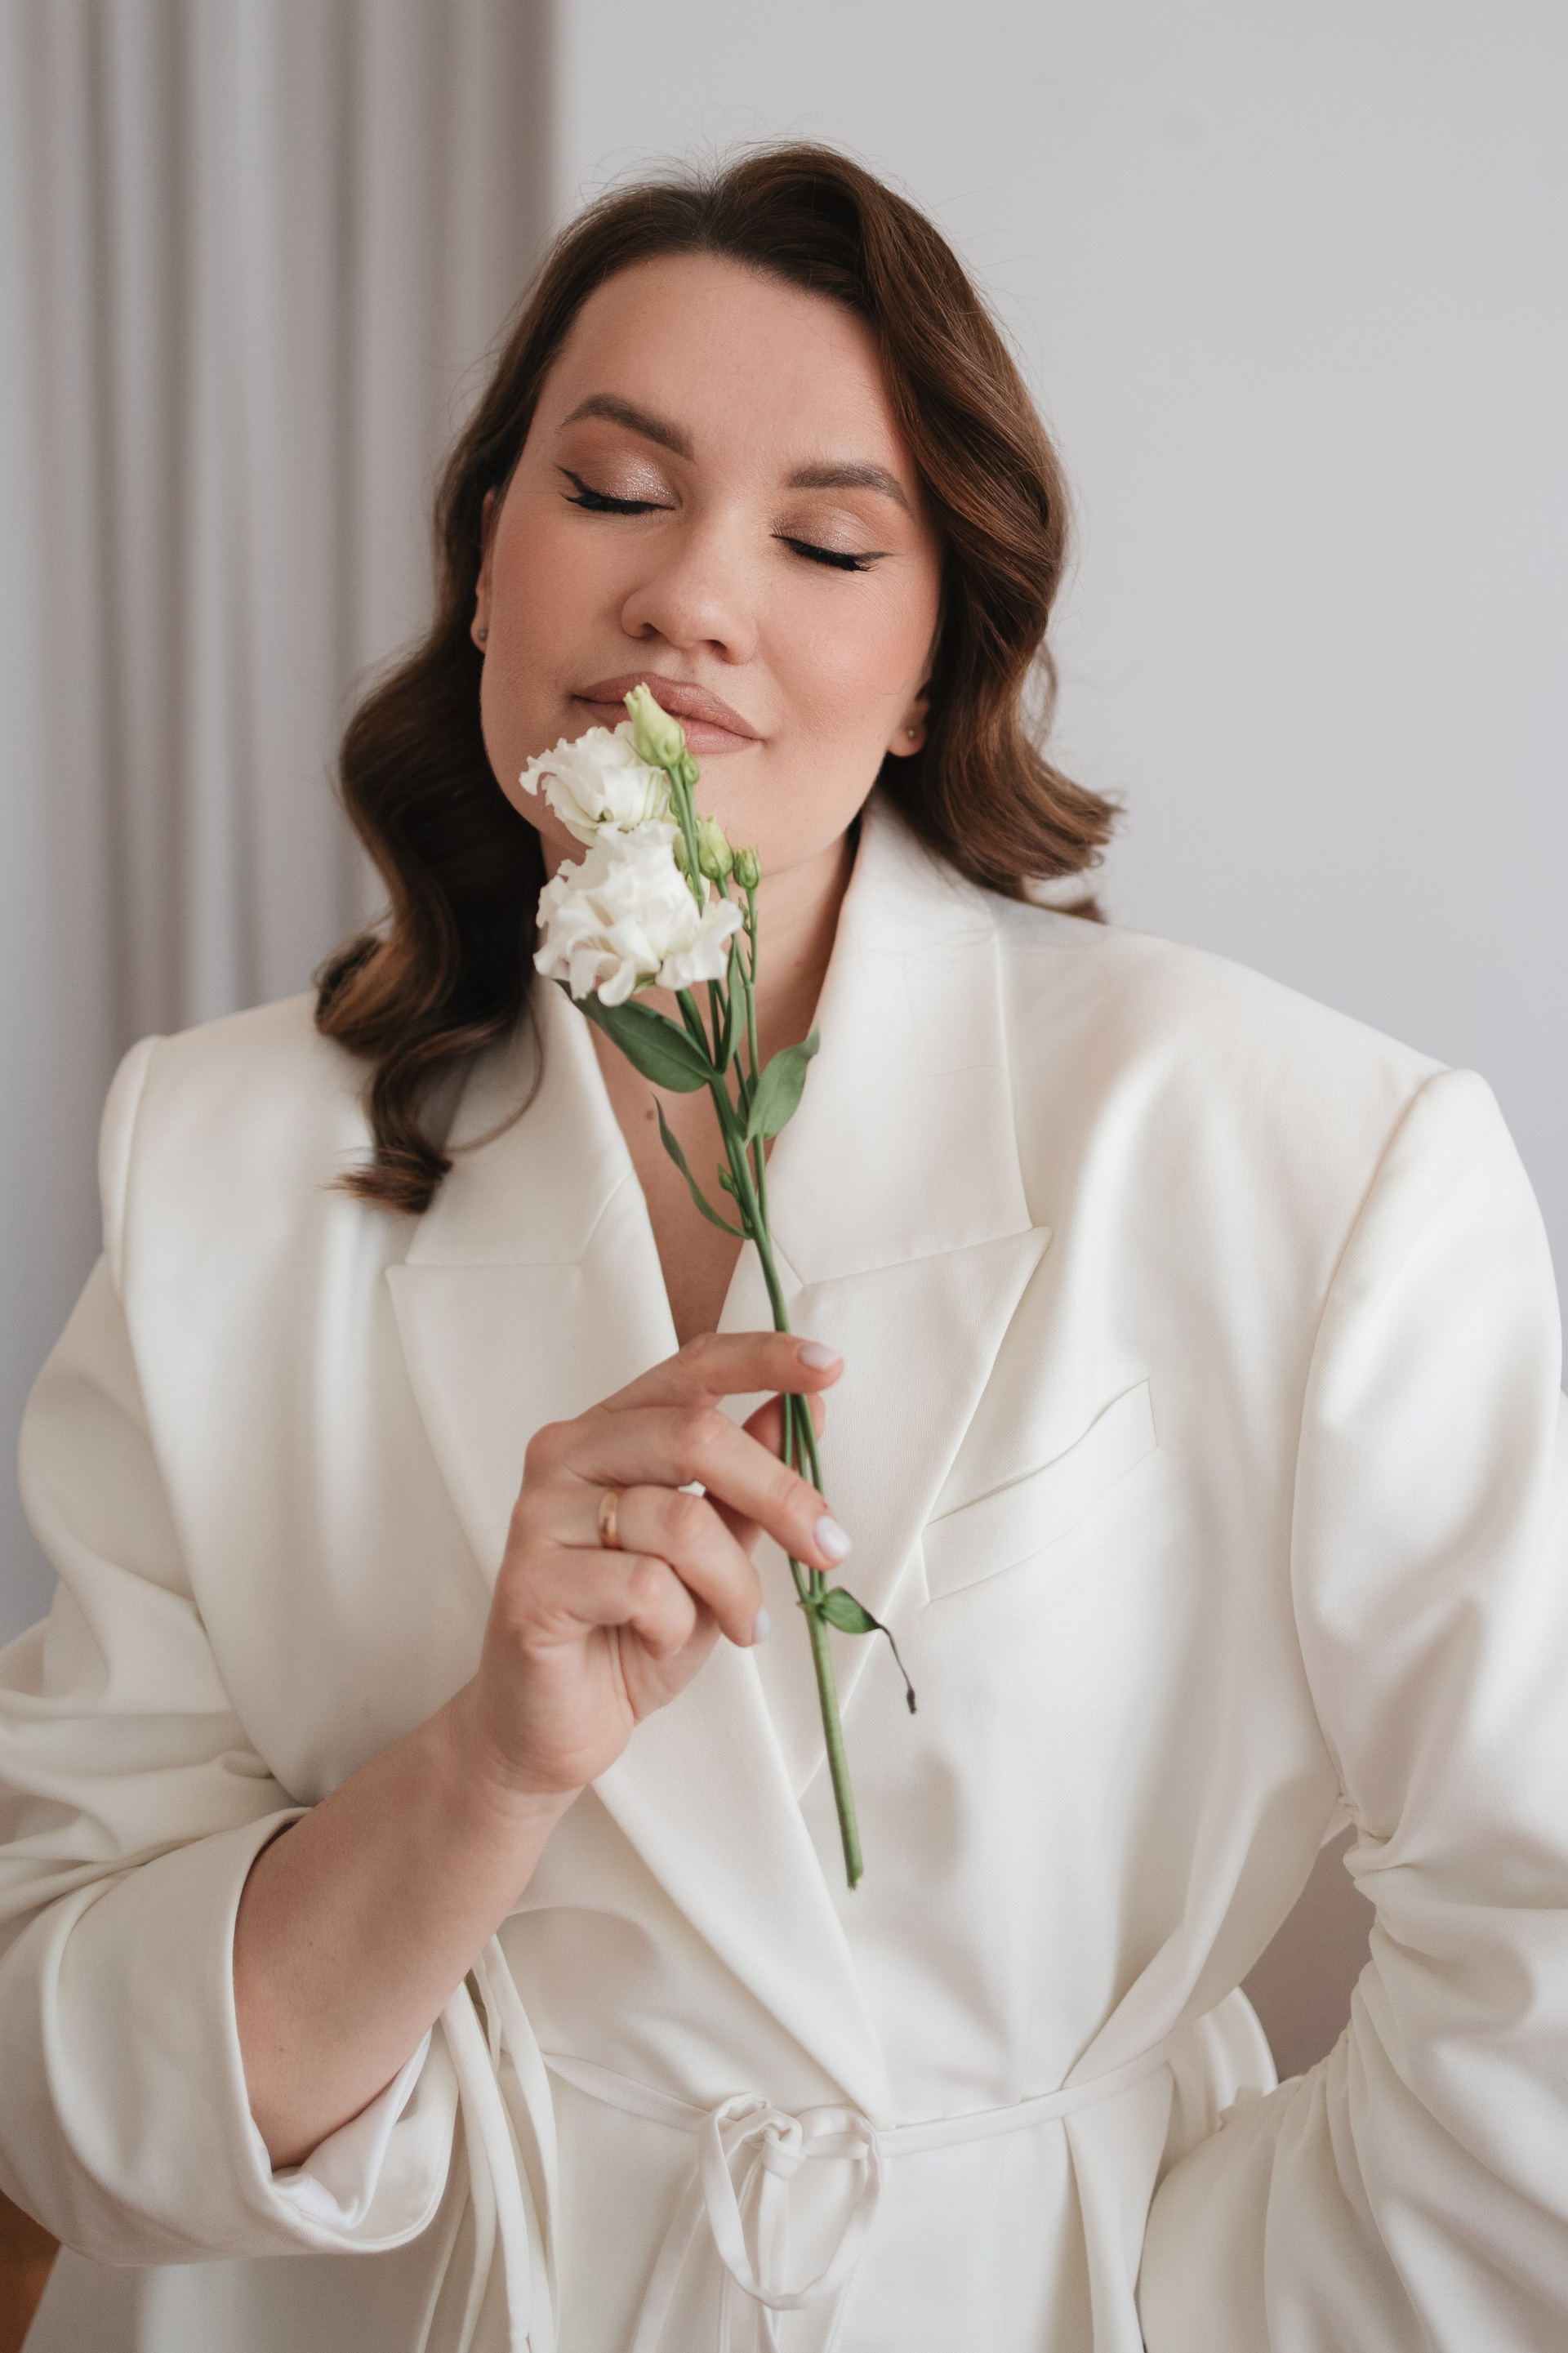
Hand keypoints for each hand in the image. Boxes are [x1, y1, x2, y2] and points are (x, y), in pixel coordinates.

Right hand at [451, 1332, 847, 1798]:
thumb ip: (748, 1482)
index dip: (762, 1360)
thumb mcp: (713, 1553)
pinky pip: (641, 1585)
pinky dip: (677, 1622)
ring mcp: (539, 1516)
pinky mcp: (529, 1582)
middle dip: (780, 1495)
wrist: (551, 1727)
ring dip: (734, 1585)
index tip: (830, 1368)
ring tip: (743, 1625)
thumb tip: (805, 1411)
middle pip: (695, 1436)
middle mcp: (566, 1456)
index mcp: (610, 1432)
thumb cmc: (629, 1634)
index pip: (690, 1367)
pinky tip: (661, 1640)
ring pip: (680, 1520)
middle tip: (829, 1548)